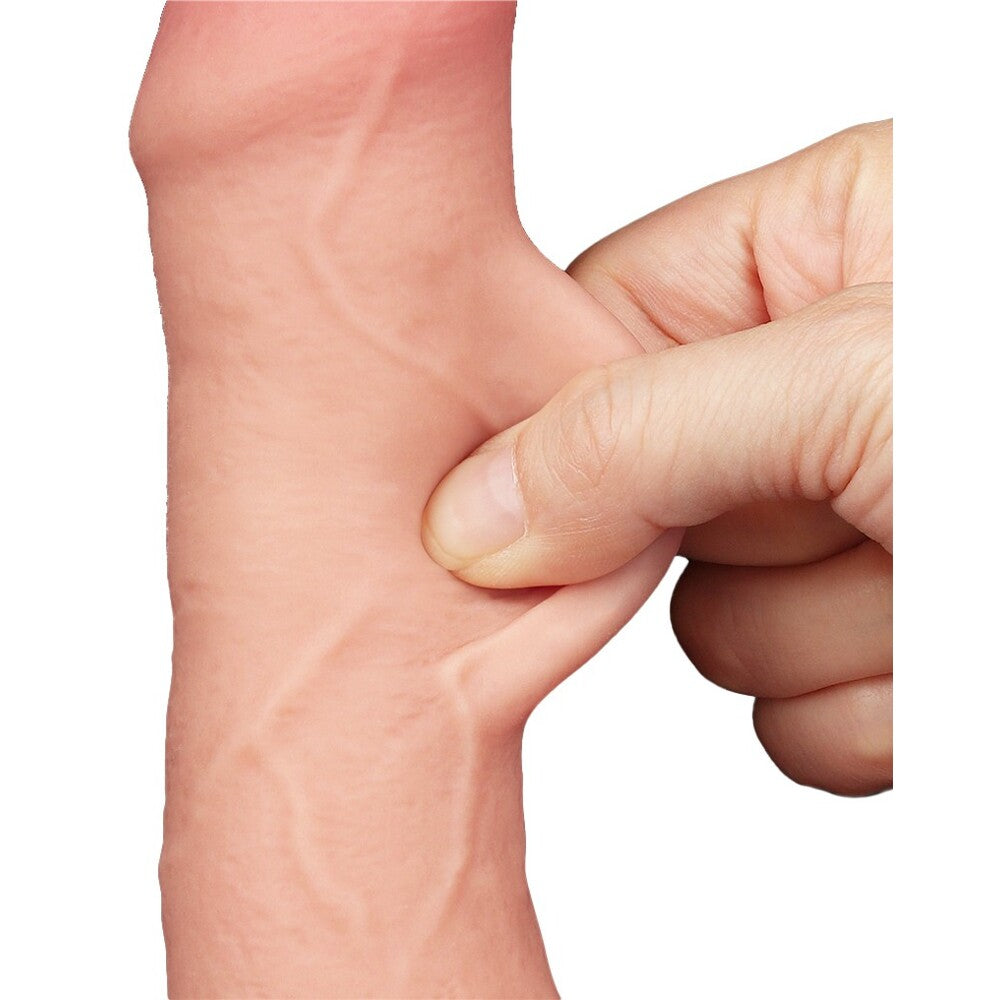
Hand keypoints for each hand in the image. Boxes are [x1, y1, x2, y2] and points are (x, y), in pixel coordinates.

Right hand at [423, 122, 891, 796]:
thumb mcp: (856, 375)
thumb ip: (636, 434)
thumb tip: (467, 521)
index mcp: (813, 256)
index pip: (597, 339)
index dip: (558, 437)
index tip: (525, 520)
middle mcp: (822, 388)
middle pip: (639, 507)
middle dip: (709, 548)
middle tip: (811, 522)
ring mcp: (853, 525)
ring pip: (722, 639)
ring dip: (819, 637)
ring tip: (929, 582)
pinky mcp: (887, 645)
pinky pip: (800, 726)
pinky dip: (868, 713)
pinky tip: (942, 659)